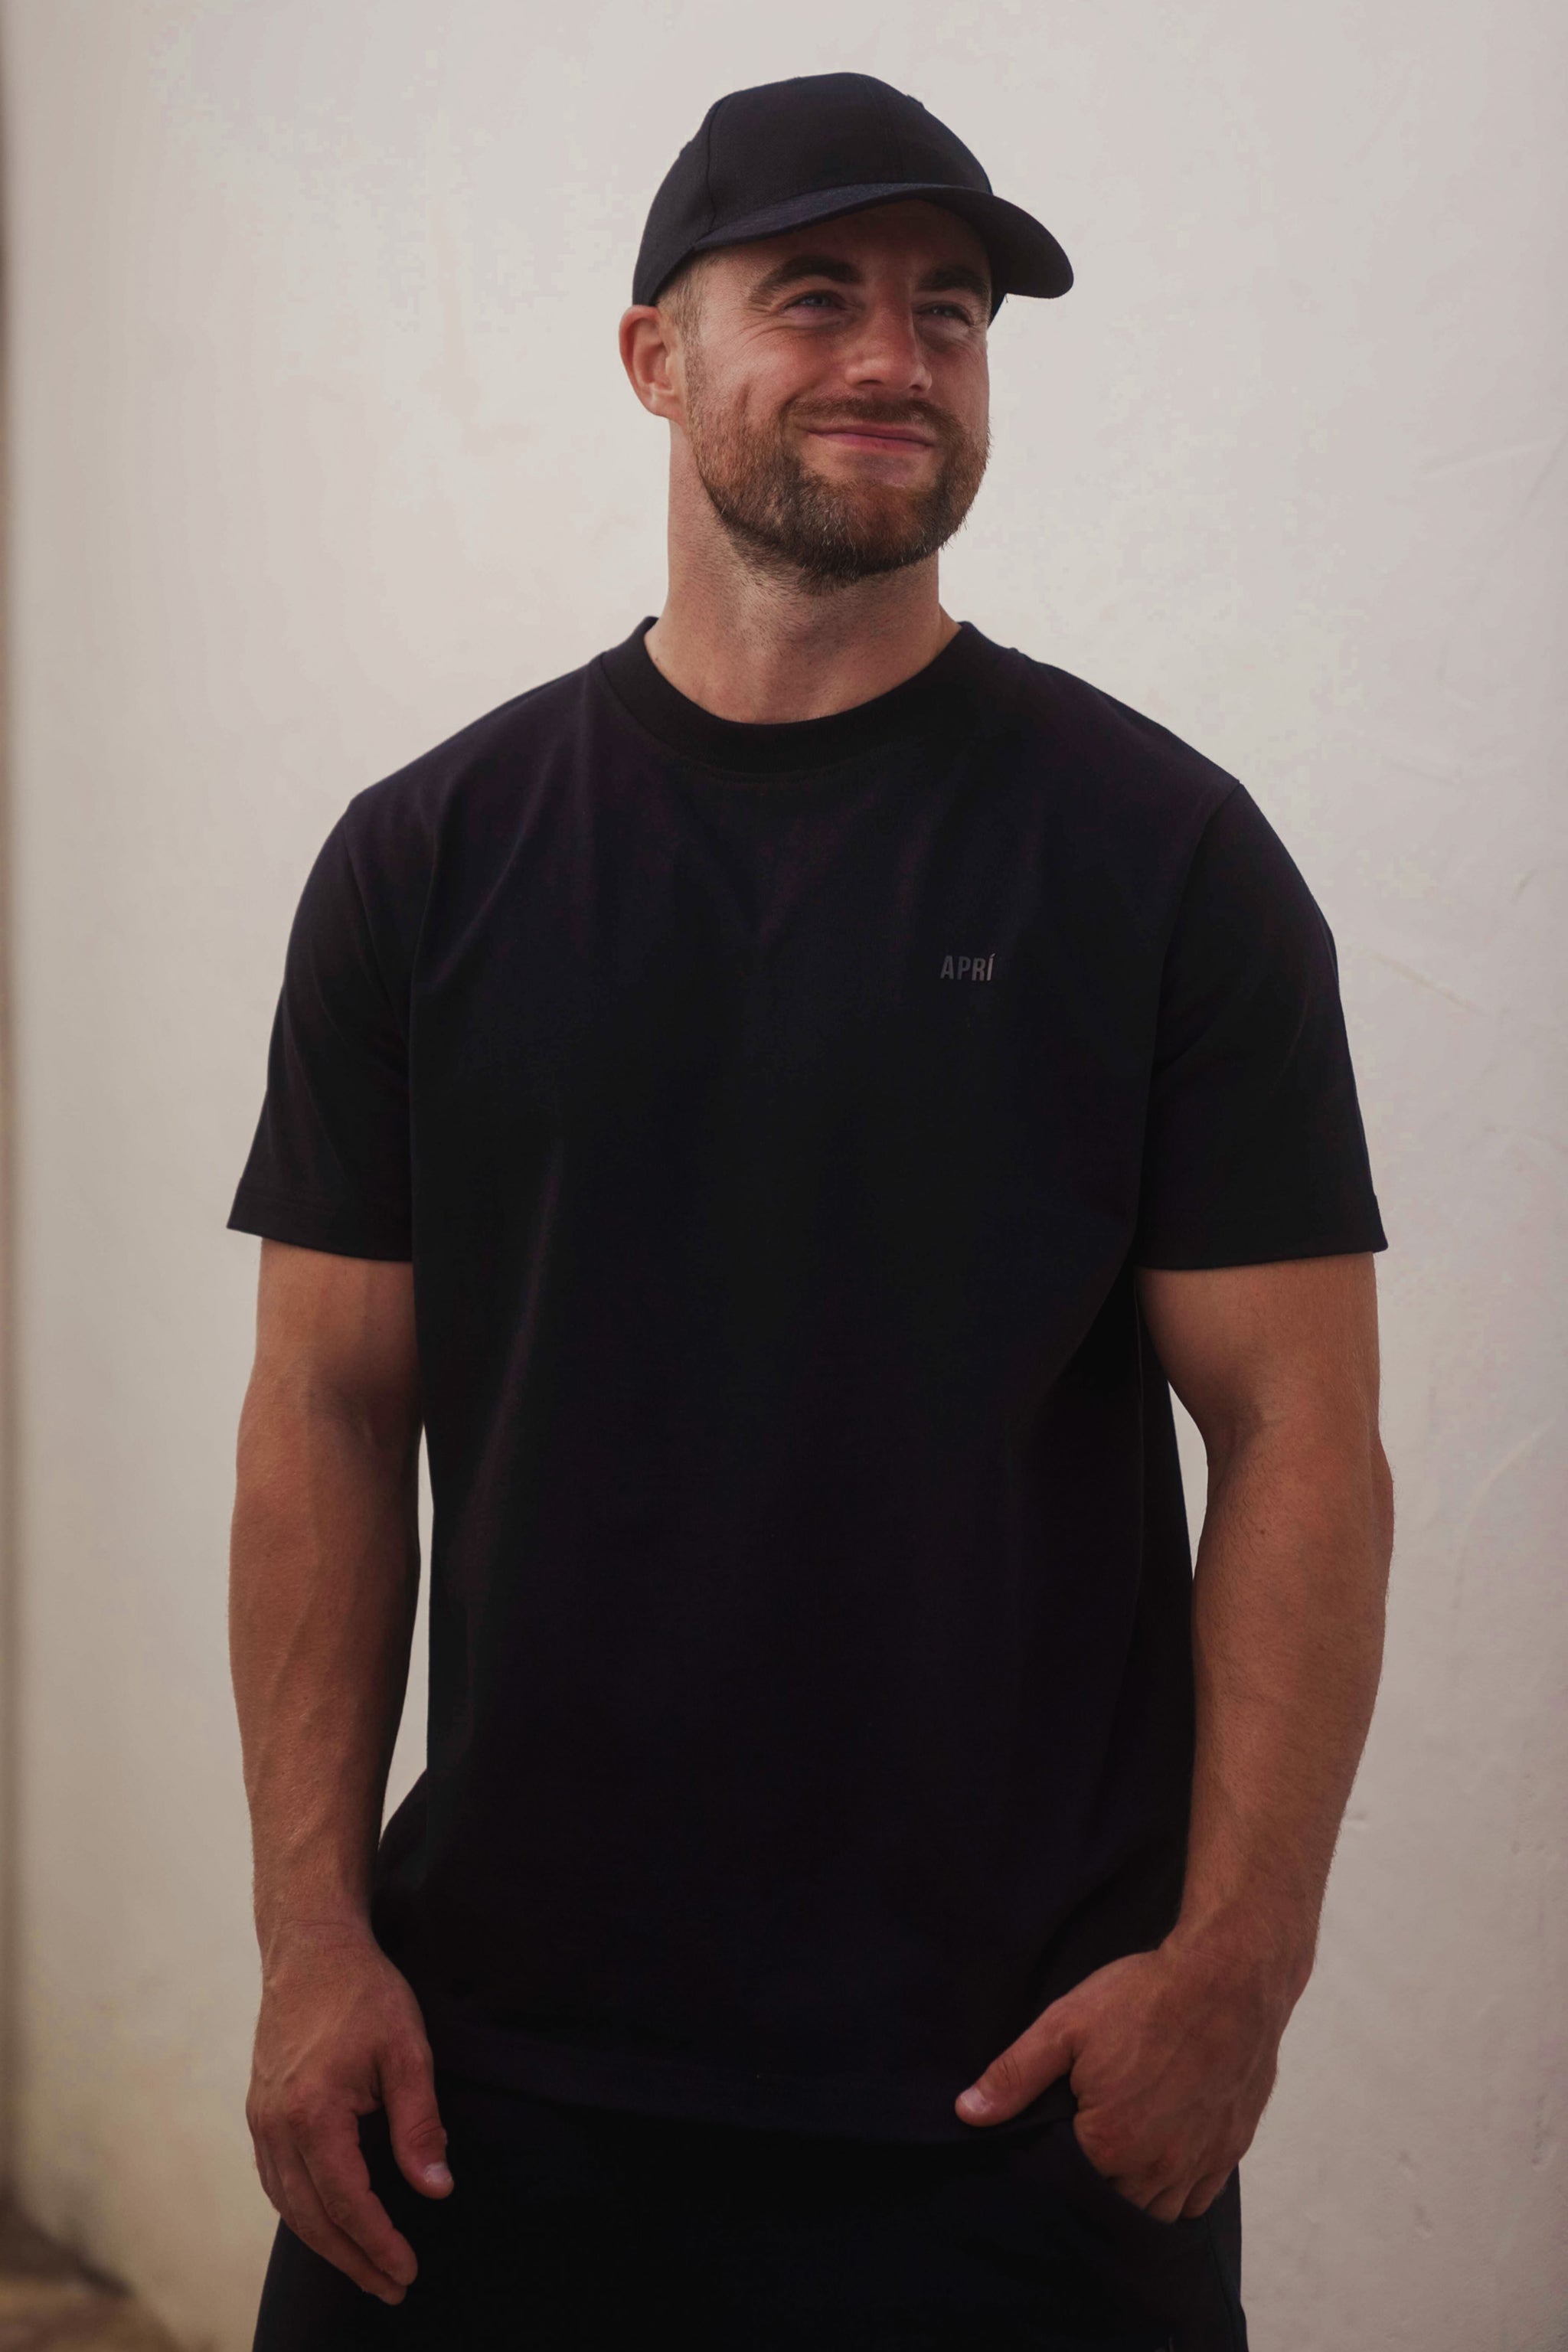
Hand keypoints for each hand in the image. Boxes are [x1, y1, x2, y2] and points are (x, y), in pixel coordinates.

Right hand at [246, 1922, 452, 2301]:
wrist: (310, 1947)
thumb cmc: (364, 1992)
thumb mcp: (408, 2050)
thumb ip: (419, 2123)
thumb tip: (437, 2188)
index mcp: (313, 2113)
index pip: (348, 2202)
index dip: (378, 2242)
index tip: (407, 2270)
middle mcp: (276, 2125)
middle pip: (313, 2217)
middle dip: (353, 2259)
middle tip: (392, 2286)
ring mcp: (261, 2119)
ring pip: (289, 2205)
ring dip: (326, 2244)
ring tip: (366, 2268)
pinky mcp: (259, 2110)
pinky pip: (276, 2180)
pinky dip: (302, 2212)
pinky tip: (327, 2223)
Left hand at [953, 1935, 1295, 2220]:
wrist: (1227, 1977)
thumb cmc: (1144, 1998)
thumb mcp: (1065, 2025)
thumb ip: (1014, 2075)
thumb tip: (966, 2113)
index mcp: (1111, 2146)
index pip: (1069, 2187)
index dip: (1057, 2165)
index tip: (1057, 2134)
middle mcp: (1158, 2168)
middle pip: (1114, 2203)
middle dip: (1096, 2182)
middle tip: (1088, 2138)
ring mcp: (1199, 2162)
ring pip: (1158, 2209)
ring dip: (1136, 2192)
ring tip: (1121, 2149)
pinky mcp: (1229, 2149)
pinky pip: (1197, 2199)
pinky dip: (1177, 2189)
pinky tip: (1162, 2156)